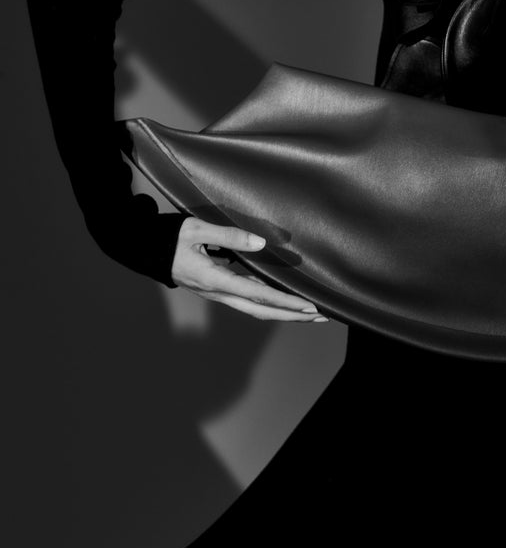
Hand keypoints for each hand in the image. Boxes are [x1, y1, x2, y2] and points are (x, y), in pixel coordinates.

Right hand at [171, 216, 328, 322]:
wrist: (143, 249)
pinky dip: (269, 303)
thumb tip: (260, 245)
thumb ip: (228, 236)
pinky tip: (283, 300)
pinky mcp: (217, 288)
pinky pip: (247, 300)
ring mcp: (217, 292)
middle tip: (321, 317)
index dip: (284, 302)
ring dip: (283, 312)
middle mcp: (218, 292)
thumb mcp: (195, 229)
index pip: (257, 294)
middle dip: (292, 316)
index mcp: (213, 279)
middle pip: (261, 310)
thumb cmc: (168, 237)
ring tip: (308, 312)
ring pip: (255, 308)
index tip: (308, 307)